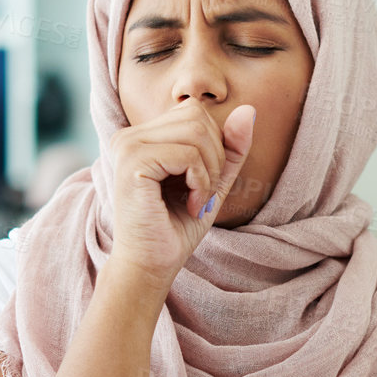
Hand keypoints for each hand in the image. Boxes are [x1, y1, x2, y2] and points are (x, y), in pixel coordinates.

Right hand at [105, 99, 255, 295]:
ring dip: (209, 172)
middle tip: (203, 194)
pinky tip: (191, 206)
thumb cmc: (177, 227)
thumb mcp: (213, 182)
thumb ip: (230, 148)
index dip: (214, 146)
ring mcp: (127, 146)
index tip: (203, 184)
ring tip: (197, 200)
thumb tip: (249, 110)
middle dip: (215, 157)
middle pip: (197, 116)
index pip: (194, 113)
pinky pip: (187, 154)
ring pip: (196, 132)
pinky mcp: (132, 162)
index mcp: (142, 136)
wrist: (152, 265)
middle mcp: (129, 136)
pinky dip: (200, 183)